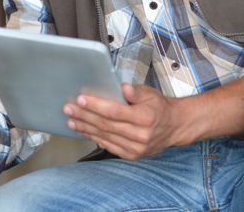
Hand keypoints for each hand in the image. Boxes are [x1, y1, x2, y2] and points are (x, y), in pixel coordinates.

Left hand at [63, 83, 186, 159]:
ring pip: (104, 136)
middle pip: (106, 125)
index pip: (115, 111)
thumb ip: (134, 91)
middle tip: (68, 108)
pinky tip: (83, 130)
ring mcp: (136, 148)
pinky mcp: (132, 155)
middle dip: (84, 115)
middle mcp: (141, 135)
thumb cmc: (159, 107)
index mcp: (145, 117)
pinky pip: (108, 146)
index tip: (80, 99)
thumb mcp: (150, 93)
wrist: (175, 126)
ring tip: (70, 120)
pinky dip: (93, 137)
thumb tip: (121, 87)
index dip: (96, 106)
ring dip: (85, 128)